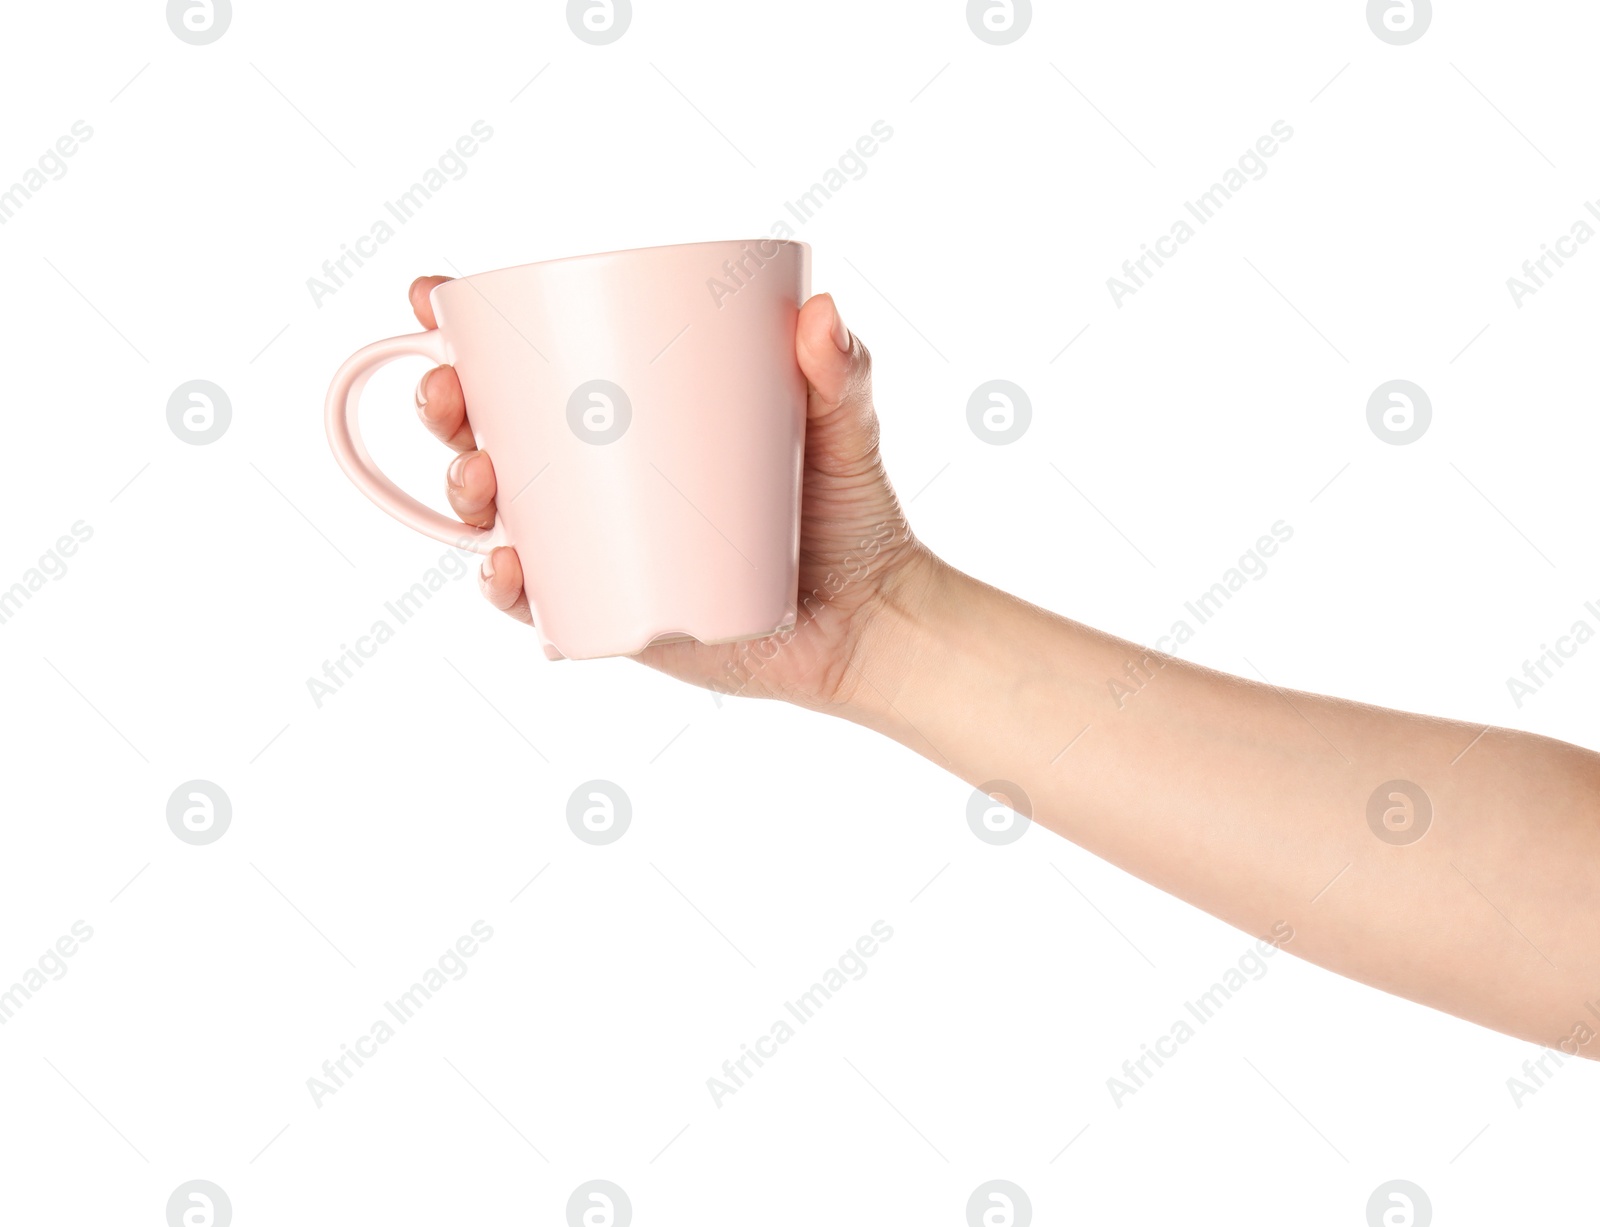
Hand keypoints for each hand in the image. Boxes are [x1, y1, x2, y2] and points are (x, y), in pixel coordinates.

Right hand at [407, 276, 937, 713]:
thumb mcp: (843, 427)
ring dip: (462, 491)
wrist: (871, 623)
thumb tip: (821, 312)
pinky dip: (508, 587)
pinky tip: (507, 566)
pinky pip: (539, 604)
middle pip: (491, 432)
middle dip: (444, 406)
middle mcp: (600, 479)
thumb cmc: (849, 513)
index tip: (432, 298)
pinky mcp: (612, 613)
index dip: (465, 331)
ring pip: (500, 516)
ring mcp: (599, 547)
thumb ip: (839, 370)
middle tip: (446, 392)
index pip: (533, 362)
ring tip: (482, 478)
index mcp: (631, 416)